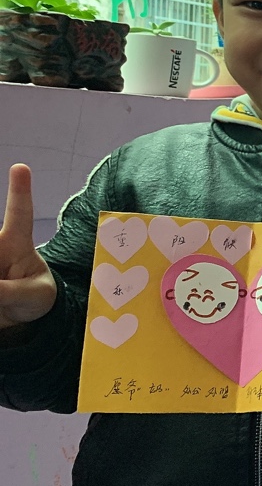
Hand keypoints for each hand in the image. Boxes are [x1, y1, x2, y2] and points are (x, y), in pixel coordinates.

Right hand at [0, 164, 56, 330]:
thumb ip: (9, 292)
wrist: (19, 318)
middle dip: (0, 271)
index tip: (21, 168)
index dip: (20, 191)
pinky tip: (0, 300)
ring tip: (4, 291)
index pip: (20, 214)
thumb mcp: (33, 296)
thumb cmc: (34, 298)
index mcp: (17, 244)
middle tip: (4, 281)